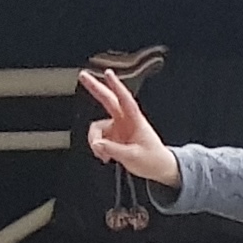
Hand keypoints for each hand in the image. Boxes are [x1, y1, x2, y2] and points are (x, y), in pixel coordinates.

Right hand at [79, 69, 180, 188]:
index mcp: (135, 121)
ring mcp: (118, 128)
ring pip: (98, 127)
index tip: (108, 73)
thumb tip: (97, 144)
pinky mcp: (114, 137)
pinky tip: (106, 157)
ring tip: (104, 156)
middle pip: (108, 100)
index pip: (125, 100)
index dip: (116, 86)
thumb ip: (114, 149)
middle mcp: (125, 121)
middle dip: (95, 88)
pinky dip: (99, 147)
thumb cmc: (153, 160)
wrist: (159, 168)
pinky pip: (98, 138)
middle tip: (83, 76)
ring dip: (95, 141)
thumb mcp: (133, 157)